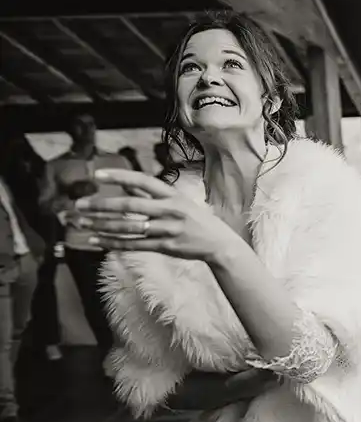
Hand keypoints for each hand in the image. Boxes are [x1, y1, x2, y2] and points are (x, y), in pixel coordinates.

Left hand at [71, 169, 244, 261]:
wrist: (220, 244)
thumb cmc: (198, 221)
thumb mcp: (179, 202)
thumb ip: (152, 196)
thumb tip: (127, 187)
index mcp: (173, 196)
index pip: (143, 181)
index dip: (120, 177)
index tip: (97, 175)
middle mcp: (170, 211)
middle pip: (130, 206)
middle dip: (102, 205)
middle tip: (79, 205)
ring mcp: (167, 230)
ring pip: (129, 228)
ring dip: (102, 226)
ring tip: (81, 224)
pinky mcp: (165, 247)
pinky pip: (134, 245)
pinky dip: (113, 243)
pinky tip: (96, 241)